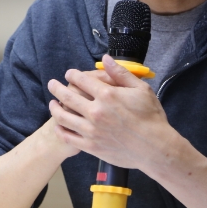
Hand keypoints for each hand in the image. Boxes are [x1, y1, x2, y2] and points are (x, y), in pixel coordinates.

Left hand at [47, 54, 169, 169]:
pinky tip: (59, 125)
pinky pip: (69, 137)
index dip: (72, 75)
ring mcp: (91, 130)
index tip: (69, 74)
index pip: (82, 80)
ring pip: (64, 117)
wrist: (155, 148)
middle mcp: (96, 112)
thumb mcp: (141, 89)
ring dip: (55, 108)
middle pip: (68, 96)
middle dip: (57, 88)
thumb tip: (105, 59)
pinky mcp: (91, 146)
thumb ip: (120, 74)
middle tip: (52, 84)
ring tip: (52, 104)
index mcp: (107, 95)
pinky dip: (61, 130)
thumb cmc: (151, 117)